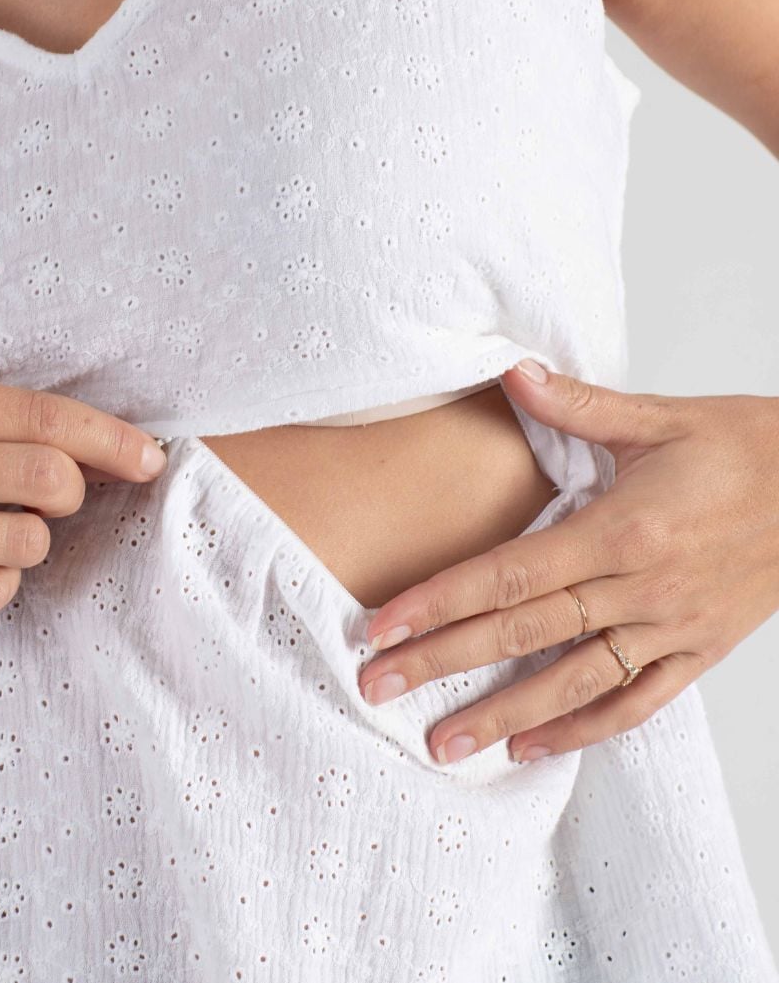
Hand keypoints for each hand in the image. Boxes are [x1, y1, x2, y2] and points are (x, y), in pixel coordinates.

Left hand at [356, 360, 778, 765]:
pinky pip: (636, 703)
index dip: (438, 601)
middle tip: (377, 688)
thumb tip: (512, 372)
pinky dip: (584, 731)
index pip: (509, 574)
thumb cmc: (747, 449)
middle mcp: (640, 589)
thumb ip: (577, 404)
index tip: (381, 625)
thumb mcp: (661, 417)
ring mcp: (670, 628)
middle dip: (443, 663)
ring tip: (443, 744)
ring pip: (573, 683)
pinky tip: (533, 746)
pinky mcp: (697, 651)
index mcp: (622, 529)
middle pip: (522, 633)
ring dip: (502, 714)